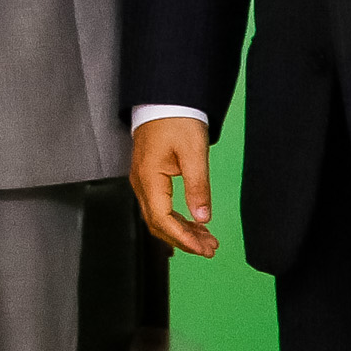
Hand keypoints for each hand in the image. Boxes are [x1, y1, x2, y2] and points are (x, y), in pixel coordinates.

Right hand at [131, 116, 219, 258]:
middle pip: (157, 223)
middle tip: (209, 249)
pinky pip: (159, 207)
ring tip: (206, 240)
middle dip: (183, 240)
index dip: (183, 238)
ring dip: (181, 232)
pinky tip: (194, 223)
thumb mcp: (194, 153)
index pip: (162, 218)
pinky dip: (176, 220)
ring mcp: (143, 181)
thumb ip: (198, 187)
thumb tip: (203, 217)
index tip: (203, 249)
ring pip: (158, 217)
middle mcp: (141, 183)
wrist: (164, 101)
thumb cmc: (177, 121)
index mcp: (149, 178)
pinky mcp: (149, 178)